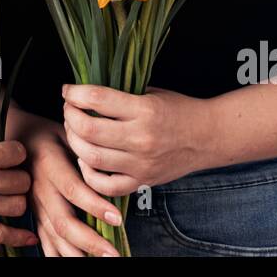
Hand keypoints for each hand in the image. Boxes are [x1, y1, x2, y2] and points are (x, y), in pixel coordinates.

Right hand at [0, 134, 38, 247]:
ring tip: (6, 193)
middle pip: (22, 180)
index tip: (9, 153)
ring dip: (15, 199)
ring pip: (18, 205)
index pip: (18, 152)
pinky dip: (17, 238)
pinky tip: (29, 237)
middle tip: (7, 172)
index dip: (14, 151)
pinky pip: (1, 234)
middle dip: (17, 175)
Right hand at [13, 110, 123, 256]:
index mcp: (50, 165)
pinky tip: (76, 262)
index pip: (74, 190)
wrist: (16, 138)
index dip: (95, 206)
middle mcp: (40, 189)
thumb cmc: (48, 135)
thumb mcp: (66, 133)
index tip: (117, 218)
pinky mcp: (33, 216)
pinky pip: (44, 241)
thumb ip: (85, 152)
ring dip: (77, 254)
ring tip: (100, 261)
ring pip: (53, 236)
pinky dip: (58, 256)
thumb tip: (112, 170)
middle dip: (90, 242)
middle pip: (63, 221)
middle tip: (113, 253)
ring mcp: (34, 206)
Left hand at [62, 84, 211, 195]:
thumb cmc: (179, 110)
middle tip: (69, 110)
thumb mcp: (151, 92)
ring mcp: (141, 164)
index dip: (75, 93)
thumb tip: (83, 92)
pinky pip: (105, 186)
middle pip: (89, 130)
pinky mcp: (142, 182)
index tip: (68, 90)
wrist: (208, 137)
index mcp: (145, 110)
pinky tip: (85, 159)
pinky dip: (88, 174)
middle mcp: (142, 138)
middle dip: (70, 116)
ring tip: (73, 131)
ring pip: (92, 157)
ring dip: (74, 142)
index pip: (97, 99)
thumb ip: (120, 95)